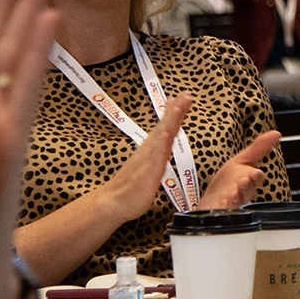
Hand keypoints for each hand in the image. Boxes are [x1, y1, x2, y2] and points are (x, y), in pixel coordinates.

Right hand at [93, 93, 192, 224]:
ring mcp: (147, 161)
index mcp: (151, 149)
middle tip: (187, 95)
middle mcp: (149, 151)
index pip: (165, 128)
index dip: (174, 112)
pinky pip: (155, 158)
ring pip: (160, 138)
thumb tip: (165, 139)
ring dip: (170, 122)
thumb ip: (158, 153)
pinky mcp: (146, 174)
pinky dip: (160, 145)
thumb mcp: (149, 167)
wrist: (112, 203)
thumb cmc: (132, 186)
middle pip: (164, 128)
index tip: (184, 96)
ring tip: (178, 107)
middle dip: (176, 111)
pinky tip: (165, 134)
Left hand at [199, 130, 278, 209]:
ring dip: (238, 196)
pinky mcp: (223, 212)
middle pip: (249, 191)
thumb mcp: (241, 161)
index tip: (255, 173)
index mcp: (250, 181)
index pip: (257, 179)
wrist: (211, 201)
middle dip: (247, 186)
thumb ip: (258, 148)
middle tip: (244, 180)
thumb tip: (276, 133)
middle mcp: (244, 194)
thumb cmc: (227, 183)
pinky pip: (227, 210)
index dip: (256, 176)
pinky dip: (227, 206)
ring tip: (234, 191)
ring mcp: (234, 204)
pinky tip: (226, 200)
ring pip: (240, 201)